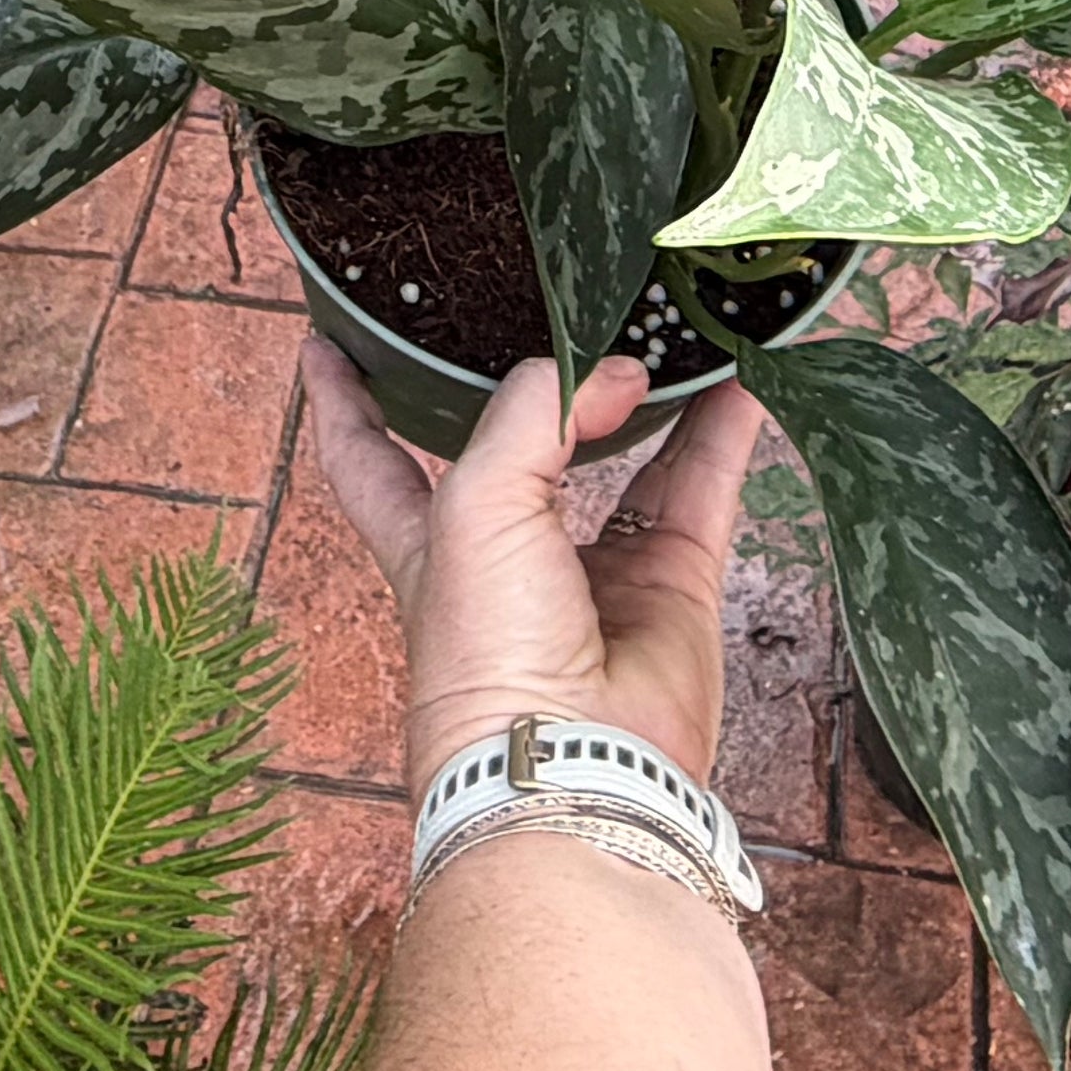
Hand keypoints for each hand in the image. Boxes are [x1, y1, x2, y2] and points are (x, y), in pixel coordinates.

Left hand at [301, 336, 768, 789]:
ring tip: (666, 324)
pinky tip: (739, 375)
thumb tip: (617, 377)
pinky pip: (704, 489)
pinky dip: (726, 432)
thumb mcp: (476, 502)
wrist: (577, 763)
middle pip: (517, 448)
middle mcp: (509, 555)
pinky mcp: (672, 590)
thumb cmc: (488, 656)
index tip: (330, 340)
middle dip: (535, 386)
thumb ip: (535, 412)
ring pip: (627, 458)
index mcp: (429, 542)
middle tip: (556, 307)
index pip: (369, 458)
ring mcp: (595, 574)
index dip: (346, 402)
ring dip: (648, 394)